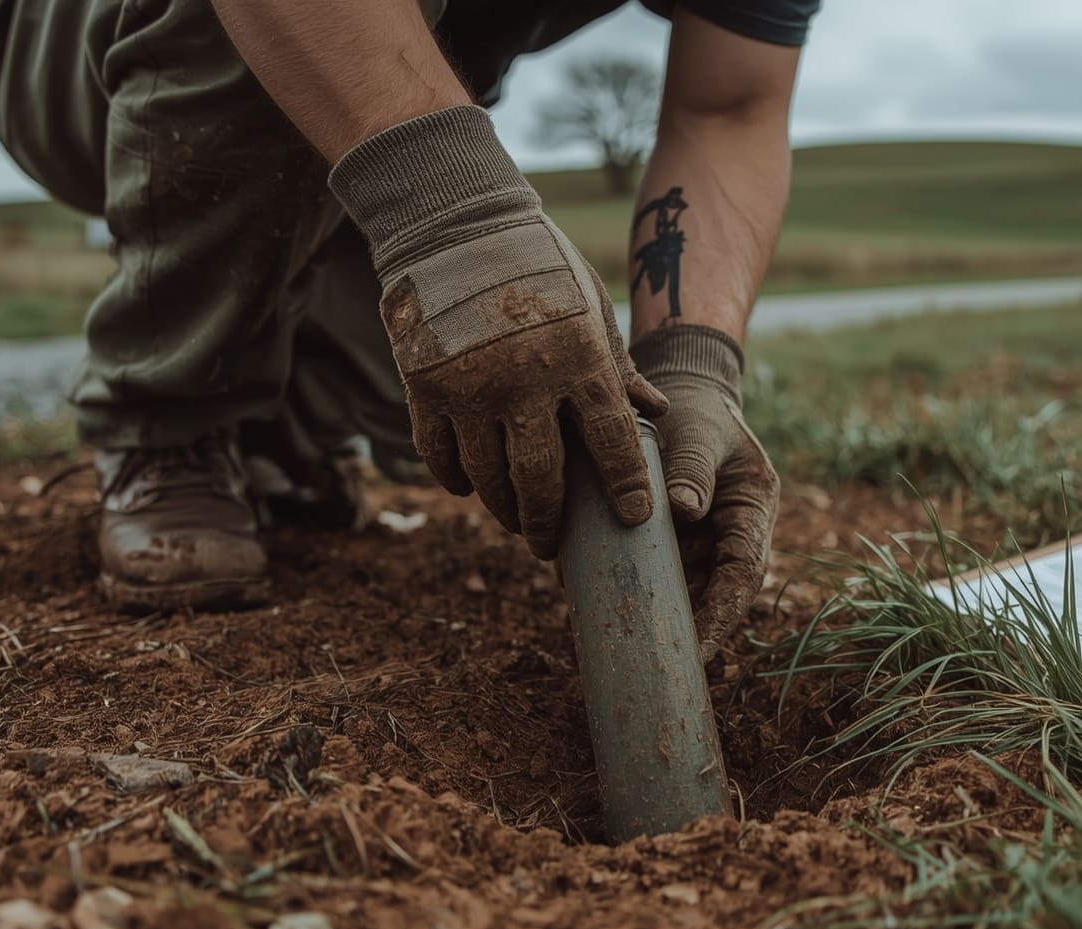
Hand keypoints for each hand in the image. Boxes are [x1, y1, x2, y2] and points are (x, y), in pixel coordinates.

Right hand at [329, 106, 666, 558]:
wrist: (455, 227)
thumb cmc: (538, 269)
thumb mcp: (590, 310)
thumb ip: (617, 368)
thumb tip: (655, 414)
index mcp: (578, 359)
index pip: (610, 442)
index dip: (625, 488)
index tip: (633, 519)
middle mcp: (525, 382)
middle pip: (541, 480)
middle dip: (549, 523)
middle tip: (551, 547)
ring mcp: (470, 389)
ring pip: (487, 478)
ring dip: (502, 509)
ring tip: (515, 521)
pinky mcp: (425, 389)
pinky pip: (440, 457)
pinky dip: (456, 480)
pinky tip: (470, 488)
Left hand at [632, 326, 778, 658]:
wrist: (684, 396)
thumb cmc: (700, 412)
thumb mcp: (702, 432)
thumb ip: (693, 465)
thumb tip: (682, 509)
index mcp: (751, 512)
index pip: (742, 574)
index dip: (723, 616)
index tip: (699, 650)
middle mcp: (727, 537)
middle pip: (709, 595)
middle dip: (684, 631)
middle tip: (651, 664)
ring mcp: (696, 543)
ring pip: (676, 591)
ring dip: (651, 615)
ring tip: (617, 645)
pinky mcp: (665, 543)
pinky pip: (647, 573)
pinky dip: (626, 590)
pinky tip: (594, 610)